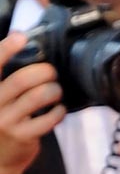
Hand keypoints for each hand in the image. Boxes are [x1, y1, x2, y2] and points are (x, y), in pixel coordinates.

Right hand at [0, 29, 65, 173]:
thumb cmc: (2, 121)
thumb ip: (7, 78)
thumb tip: (22, 41)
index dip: (6, 49)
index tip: (20, 37)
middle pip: (21, 79)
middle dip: (43, 71)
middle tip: (51, 72)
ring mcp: (6, 121)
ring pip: (37, 97)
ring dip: (54, 90)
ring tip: (56, 91)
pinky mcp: (22, 136)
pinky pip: (48, 119)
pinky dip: (59, 111)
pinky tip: (59, 109)